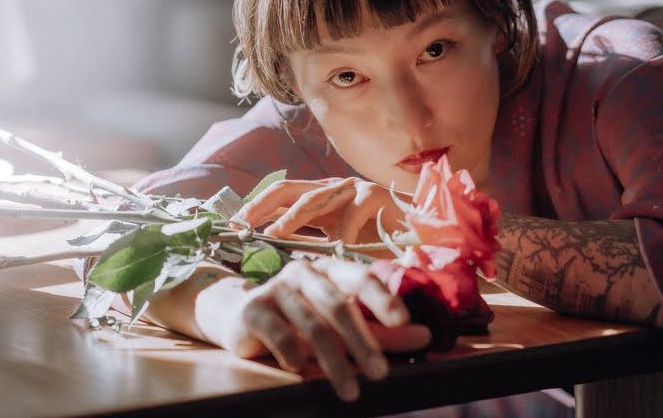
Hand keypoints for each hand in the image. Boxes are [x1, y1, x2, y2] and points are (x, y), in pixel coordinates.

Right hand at [215, 257, 429, 400]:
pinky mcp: (253, 309)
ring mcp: (277, 288)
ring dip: (334, 362)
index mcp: (330, 270)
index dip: (383, 299)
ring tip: (350, 391)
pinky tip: (303, 371)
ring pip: (312, 326)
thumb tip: (425, 336)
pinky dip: (294, 355)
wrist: (238, 318)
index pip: (361, 278)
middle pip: (339, 306)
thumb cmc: (299, 319)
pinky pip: (279, 334)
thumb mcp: (341, 324)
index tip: (404, 322)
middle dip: (363, 343)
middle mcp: (304, 273)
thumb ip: (382, 331)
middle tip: (381, 374)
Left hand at [230, 177, 407, 243]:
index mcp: (318, 203)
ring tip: (274, 235)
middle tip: (242, 224)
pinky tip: (338, 248)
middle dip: (262, 204)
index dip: (254, 209)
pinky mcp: (374, 195)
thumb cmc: (379, 245)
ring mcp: (351, 190)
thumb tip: (273, 260)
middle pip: (287, 189)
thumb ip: (311, 248)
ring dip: (293, 217)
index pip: (279, 199)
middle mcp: (330, 191)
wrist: (423, 238)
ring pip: (315, 197)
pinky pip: (352, 211)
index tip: (231, 226)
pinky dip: (344, 232)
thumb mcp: (336, 248)